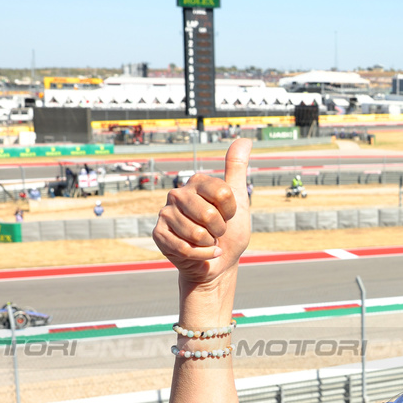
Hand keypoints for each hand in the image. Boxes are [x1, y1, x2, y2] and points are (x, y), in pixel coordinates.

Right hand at [153, 139, 251, 285]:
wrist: (219, 262)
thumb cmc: (230, 232)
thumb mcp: (239, 200)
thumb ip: (237, 170)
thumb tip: (244, 139)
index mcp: (197, 182)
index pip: (223, 193)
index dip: (231, 211)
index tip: (228, 215)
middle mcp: (178, 194)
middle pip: (209, 215)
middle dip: (220, 230)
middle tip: (216, 231)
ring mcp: (166, 213)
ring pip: (197, 233)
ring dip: (209, 244)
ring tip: (206, 241)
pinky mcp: (159, 234)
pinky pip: (185, 248)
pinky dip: (201, 256)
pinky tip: (200, 253)